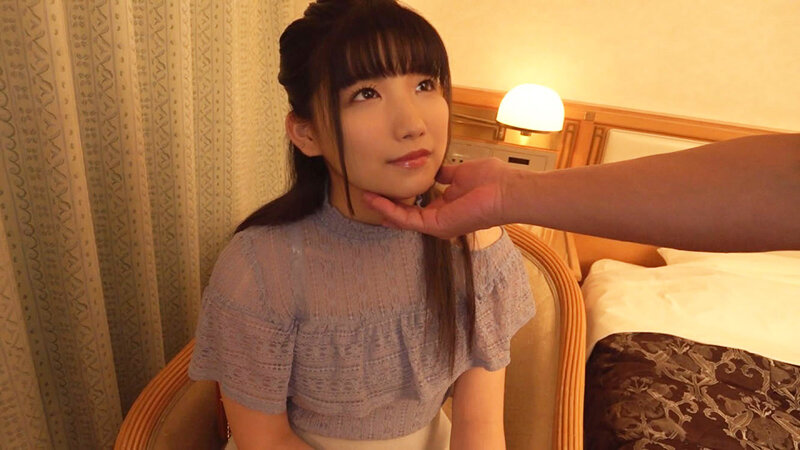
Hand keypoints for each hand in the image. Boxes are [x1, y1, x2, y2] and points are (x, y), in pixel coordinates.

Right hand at [363, 158, 510, 238]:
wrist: (506, 190)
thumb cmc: (493, 180)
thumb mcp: (461, 172)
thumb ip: (445, 174)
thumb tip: (433, 168)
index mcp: (448, 205)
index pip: (419, 205)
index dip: (402, 198)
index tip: (385, 189)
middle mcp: (441, 217)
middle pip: (407, 215)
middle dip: (387, 206)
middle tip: (368, 195)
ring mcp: (438, 224)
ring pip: (403, 219)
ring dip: (383, 208)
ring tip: (366, 197)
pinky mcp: (436, 225)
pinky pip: (408, 219)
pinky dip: (391, 210)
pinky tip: (377, 200)